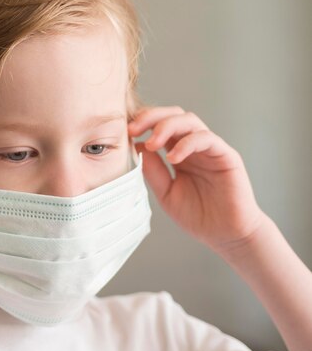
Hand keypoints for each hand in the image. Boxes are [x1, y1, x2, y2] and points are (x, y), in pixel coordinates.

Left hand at [128, 106, 266, 253]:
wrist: (225, 235)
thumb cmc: (197, 215)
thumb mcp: (165, 192)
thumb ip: (153, 171)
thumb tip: (136, 147)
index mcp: (178, 152)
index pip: (160, 125)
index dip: (142, 123)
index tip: (125, 132)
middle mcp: (194, 146)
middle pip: (173, 115)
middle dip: (151, 117)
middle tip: (133, 130)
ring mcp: (211, 149)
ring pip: (189, 121)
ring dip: (167, 127)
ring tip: (152, 144)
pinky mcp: (227, 156)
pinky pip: (206, 139)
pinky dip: (187, 144)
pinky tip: (173, 158)